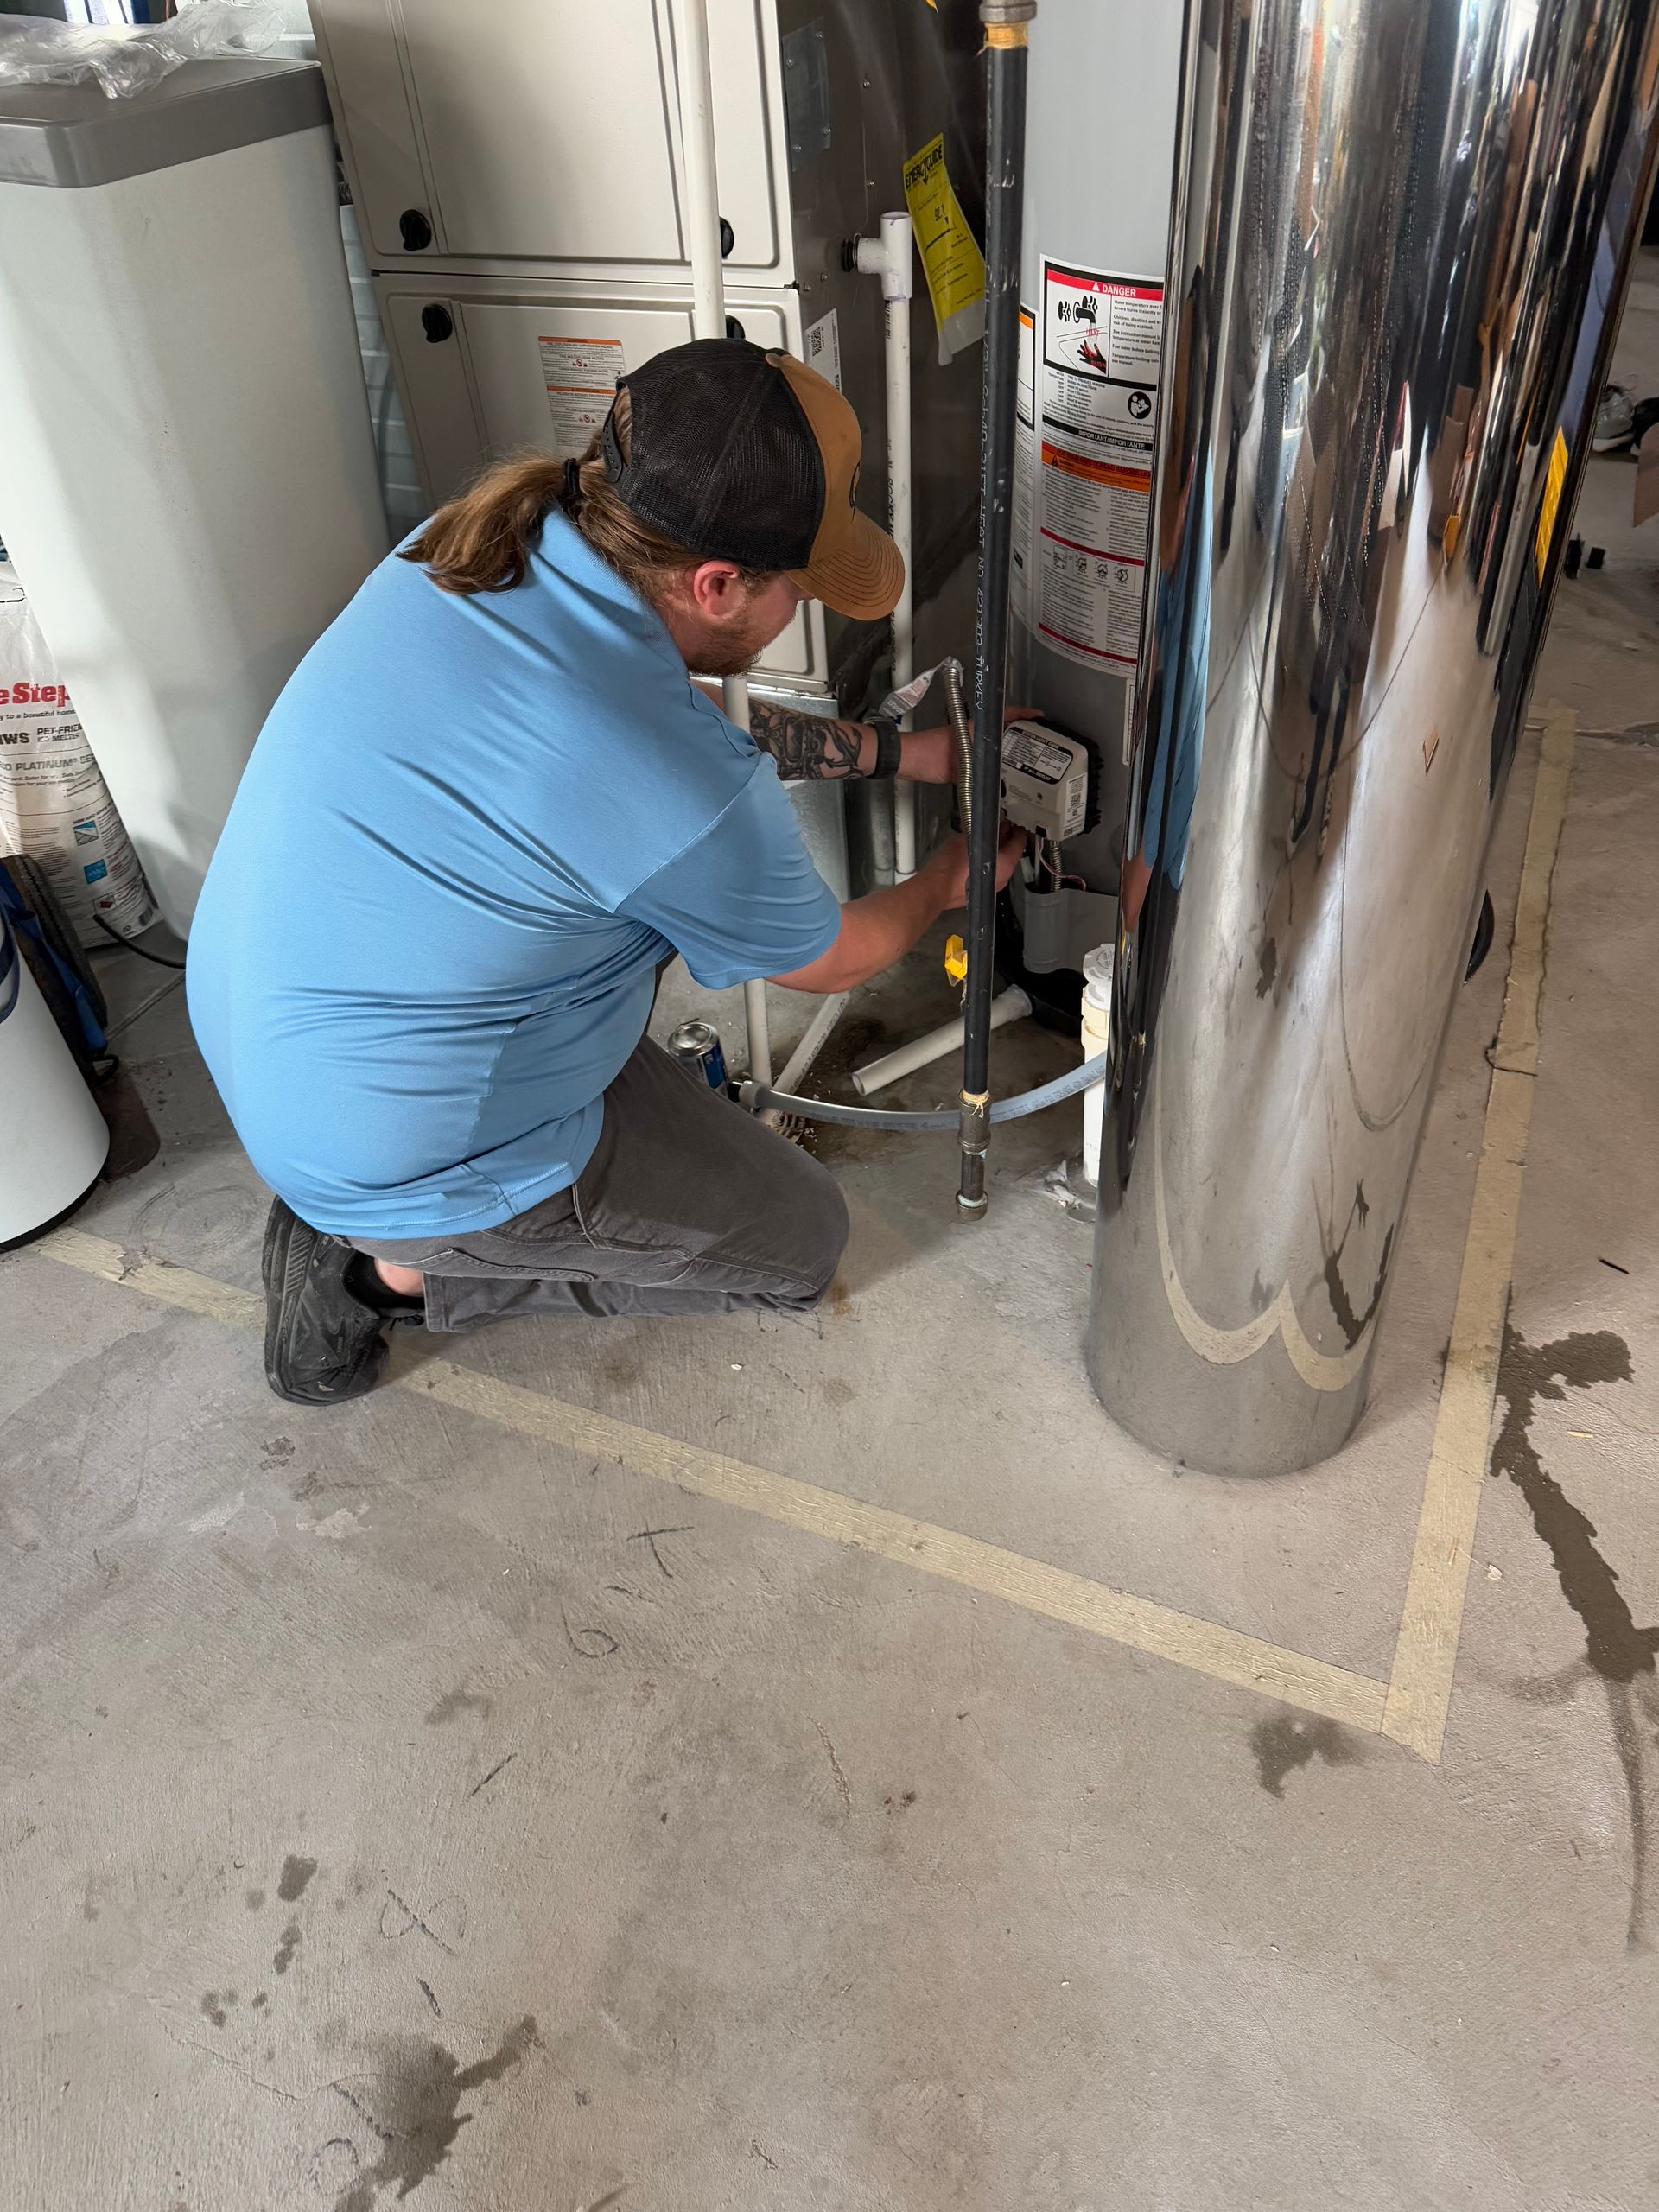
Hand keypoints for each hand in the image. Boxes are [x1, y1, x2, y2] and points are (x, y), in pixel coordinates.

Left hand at [898, 704, 1042, 783]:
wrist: (905, 759)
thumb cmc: (927, 756)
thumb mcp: (958, 766)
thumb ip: (979, 774)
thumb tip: (998, 785)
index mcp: (975, 728)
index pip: (1005, 714)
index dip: (1025, 715)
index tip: (1040, 717)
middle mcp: (972, 731)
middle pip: (1002, 728)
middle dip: (1021, 733)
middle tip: (1038, 743)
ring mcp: (965, 740)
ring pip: (992, 741)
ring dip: (1007, 747)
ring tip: (1024, 759)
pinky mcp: (958, 751)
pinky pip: (982, 753)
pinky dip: (992, 759)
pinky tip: (997, 772)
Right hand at [926, 824, 1027, 909]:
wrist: (936, 887)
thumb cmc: (952, 867)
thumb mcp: (967, 839)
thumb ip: (981, 830)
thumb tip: (987, 823)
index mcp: (1005, 865)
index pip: (1019, 843)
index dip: (1017, 830)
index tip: (1015, 823)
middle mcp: (1002, 878)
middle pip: (1010, 854)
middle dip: (1005, 839)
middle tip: (1001, 827)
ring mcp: (991, 887)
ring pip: (999, 864)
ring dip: (995, 851)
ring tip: (986, 838)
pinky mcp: (979, 890)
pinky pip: (988, 873)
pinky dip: (987, 862)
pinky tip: (977, 854)